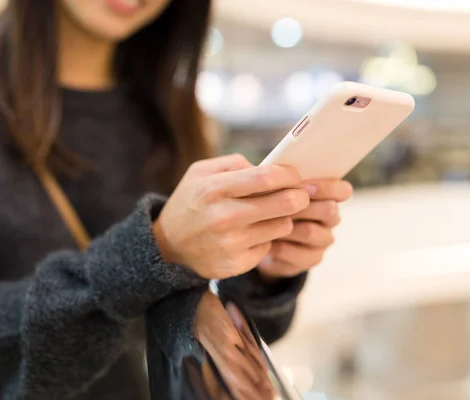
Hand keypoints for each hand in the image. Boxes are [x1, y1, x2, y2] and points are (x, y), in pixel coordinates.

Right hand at [153, 154, 309, 279]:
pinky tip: (253, 233)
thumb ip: (233, 163)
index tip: (295, 175)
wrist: (168, 247)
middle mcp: (223, 217)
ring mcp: (230, 244)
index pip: (266, 178)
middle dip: (299, 196)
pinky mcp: (236, 264)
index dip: (289, 175)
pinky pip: (269, 246)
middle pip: (284, 203)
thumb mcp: (200, 172)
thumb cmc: (190, 203)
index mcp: (214, 189)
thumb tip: (268, 167)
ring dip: (283, 218)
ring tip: (272, 213)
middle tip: (301, 194)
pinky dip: (266, 238)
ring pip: (282, 226)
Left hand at [257, 179, 352, 279]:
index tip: (304, 185)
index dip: (327, 187)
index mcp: (328, 196)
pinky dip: (282, 248)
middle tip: (281, 202)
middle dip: (304, 205)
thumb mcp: (273, 190)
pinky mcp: (311, 259)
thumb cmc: (270, 206)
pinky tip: (268, 242)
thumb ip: (278, 179)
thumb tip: (265, 169)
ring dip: (289, 226)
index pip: (342, 191)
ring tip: (267, 222)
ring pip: (312, 232)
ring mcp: (323, 239)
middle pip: (329, 210)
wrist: (262, 240)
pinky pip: (300, 254)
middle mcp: (330, 218)